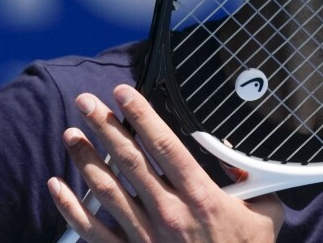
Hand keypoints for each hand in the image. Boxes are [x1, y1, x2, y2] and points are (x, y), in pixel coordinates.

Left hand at [47, 84, 283, 241]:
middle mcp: (168, 212)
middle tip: (86, 102)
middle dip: (105, 127)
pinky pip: (93, 231)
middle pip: (129, 160)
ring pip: (107, 189)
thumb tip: (237, 154)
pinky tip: (57, 188)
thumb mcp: (264, 214)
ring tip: (71, 134)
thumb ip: (254, 181)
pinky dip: (72, 208)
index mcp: (201, 196)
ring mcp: (146, 235)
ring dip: (86, 159)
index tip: (124, 93)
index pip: (164, 146)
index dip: (142, 116)